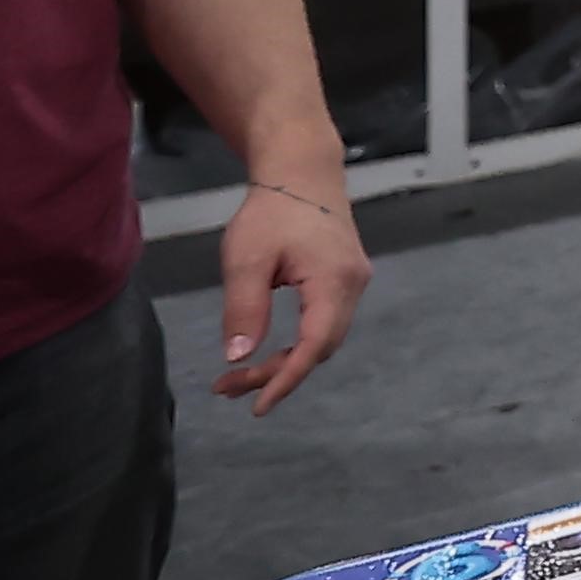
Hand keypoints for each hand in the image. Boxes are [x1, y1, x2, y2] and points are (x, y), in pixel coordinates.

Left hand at [215, 182, 368, 415]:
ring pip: (323, 338)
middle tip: (227, 388)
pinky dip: (295, 343)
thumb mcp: (246, 258)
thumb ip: (244, 308)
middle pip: (320, 347)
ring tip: (238, 376)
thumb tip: (238, 357)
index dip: (287, 379)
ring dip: (284, 361)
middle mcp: (353, 287)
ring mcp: (353, 283)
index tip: (257, 406)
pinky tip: (267, 349)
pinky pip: (324, 323)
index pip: (315, 345)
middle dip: (277, 374)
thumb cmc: (272, 211)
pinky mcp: (345, 280)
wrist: (303, 173)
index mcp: (334, 281)